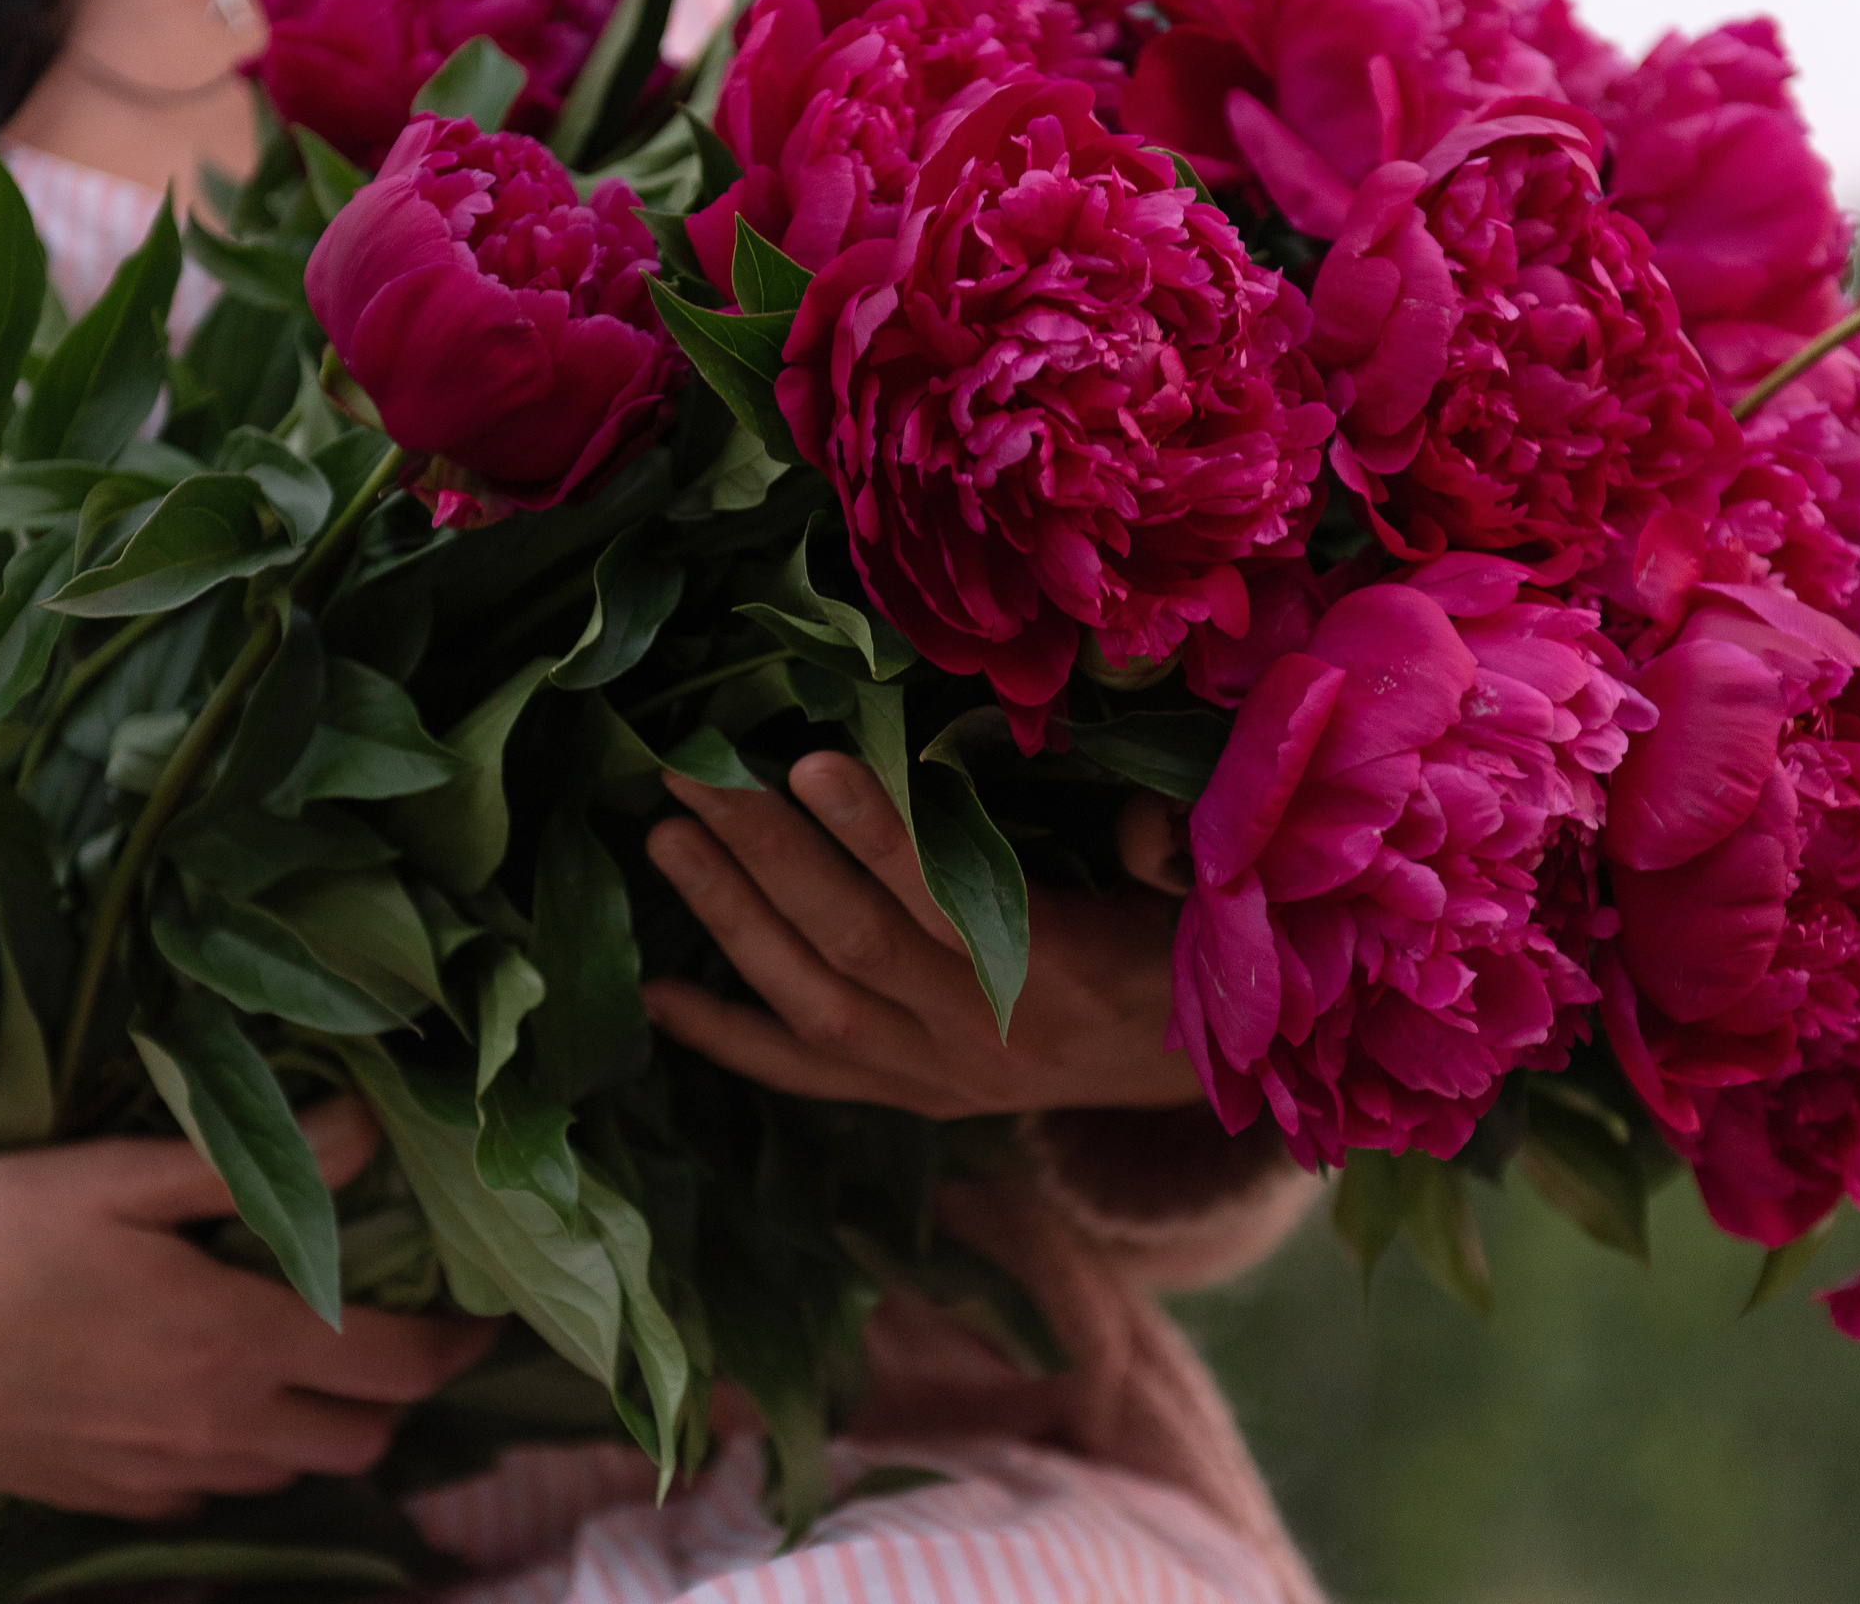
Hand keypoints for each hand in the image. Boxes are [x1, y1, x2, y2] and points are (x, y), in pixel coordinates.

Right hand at [0, 1101, 493, 1518]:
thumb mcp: (119, 1178)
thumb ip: (252, 1165)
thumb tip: (366, 1129)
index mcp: (234, 1344)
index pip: (396, 1366)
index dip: (456, 1343)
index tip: (480, 1314)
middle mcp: (213, 1428)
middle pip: (362, 1440)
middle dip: (396, 1393)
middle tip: (390, 1331)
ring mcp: (158, 1477)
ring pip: (289, 1472)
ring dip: (318, 1426)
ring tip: (305, 1360)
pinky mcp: (103, 1500)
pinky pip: (210, 1494)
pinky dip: (239, 1456)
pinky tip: (210, 1401)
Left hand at [641, 753, 1203, 1117]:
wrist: (1194, 1067)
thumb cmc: (1191, 944)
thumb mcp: (1203, 893)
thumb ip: (1170, 849)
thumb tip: (1141, 820)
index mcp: (1064, 973)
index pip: (950, 904)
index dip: (875, 836)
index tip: (803, 761)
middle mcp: (989, 1037)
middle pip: (855, 944)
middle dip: (764, 854)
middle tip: (689, 773)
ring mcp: (942, 1078)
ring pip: (817, 1008)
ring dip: (733, 922)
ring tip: (666, 839)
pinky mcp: (916, 1098)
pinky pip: (808, 1077)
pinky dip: (730, 1038)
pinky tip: (656, 994)